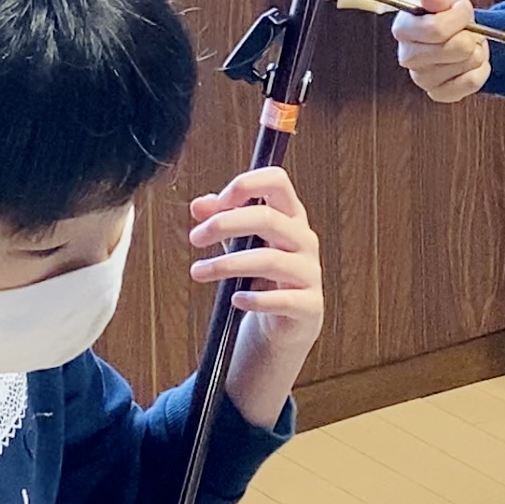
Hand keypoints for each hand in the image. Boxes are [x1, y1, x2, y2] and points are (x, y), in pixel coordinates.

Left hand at [189, 167, 322, 425]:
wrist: (285, 322)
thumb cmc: (262, 274)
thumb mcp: (239, 242)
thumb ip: (221, 219)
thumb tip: (198, 205)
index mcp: (290, 215)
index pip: (276, 181)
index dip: (246, 184)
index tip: (216, 202)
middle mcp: (304, 239)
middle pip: (268, 219)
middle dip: (225, 224)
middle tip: (195, 238)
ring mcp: (309, 272)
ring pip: (270, 260)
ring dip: (227, 265)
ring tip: (197, 271)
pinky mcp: (309, 305)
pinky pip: (283, 300)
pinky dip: (256, 300)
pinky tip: (235, 300)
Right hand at [390, 0, 489, 102]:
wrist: (455, 37)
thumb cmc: (447, 16)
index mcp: (403, 28)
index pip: (436, 29)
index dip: (459, 17)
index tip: (463, 10)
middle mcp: (407, 56)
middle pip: (457, 48)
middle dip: (470, 35)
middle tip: (467, 31)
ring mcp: (422, 79)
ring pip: (469, 63)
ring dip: (477, 51)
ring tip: (467, 44)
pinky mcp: (438, 94)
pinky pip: (472, 81)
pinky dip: (480, 69)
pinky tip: (470, 62)